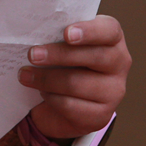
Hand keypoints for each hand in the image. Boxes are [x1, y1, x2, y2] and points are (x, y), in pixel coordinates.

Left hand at [20, 15, 130, 141]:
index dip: (89, 31)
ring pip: (77, 83)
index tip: (66, 34)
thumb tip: (32, 32)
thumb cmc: (65, 62)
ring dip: (46, 79)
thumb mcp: (64, 43)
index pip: (109, 30)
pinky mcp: (101, 115)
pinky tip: (42, 92)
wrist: (67, 100)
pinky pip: (70, 106)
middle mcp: (120, 63)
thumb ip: (57, 34)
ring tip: (25, 75)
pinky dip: (51, 98)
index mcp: (112, 38)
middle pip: (93, 57)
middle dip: (58, 55)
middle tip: (32, 55)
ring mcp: (114, 91)